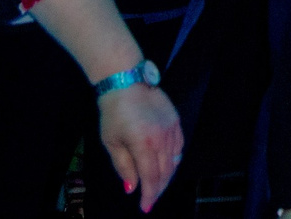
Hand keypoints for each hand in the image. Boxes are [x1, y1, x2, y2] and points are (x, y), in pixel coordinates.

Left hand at [97, 82, 183, 210]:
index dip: (150, 195)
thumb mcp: (111, 143)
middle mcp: (162, 139)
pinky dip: (174, 160)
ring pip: (174, 161)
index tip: (145, 208)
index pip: (151, 177)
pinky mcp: (176, 122)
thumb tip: (132, 187)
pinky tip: (167, 166)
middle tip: (150, 200)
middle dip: (158, 189)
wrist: (127, 83)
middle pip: (165, 172)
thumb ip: (123, 167)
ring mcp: (172, 129)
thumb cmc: (114, 113)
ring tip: (157, 186)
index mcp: (144, 145)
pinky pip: (179, 147)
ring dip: (166, 176)